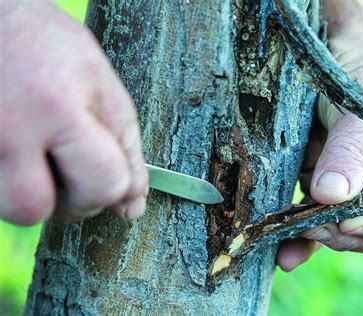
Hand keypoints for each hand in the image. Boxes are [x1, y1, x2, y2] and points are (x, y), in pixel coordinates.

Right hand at [0, 1, 147, 223]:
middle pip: (50, 209)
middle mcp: (10, 129)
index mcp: (58, 107)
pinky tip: (18, 151)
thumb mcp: (101, 83)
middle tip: (70, 165)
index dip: (114, 188)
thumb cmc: (46, 44)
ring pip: (15, 210)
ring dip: (36, 194)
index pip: (105, 184)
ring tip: (38, 157)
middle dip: (71, 198)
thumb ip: (125, 146)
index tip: (108, 172)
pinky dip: (13, 181)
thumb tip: (133, 206)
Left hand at [277, 0, 362, 270]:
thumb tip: (331, 198)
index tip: (348, 217)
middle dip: (344, 232)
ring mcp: (350, 187)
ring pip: (341, 231)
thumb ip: (351, 151)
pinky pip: (313, 221)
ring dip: (315, 237)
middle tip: (310, 221)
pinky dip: (298, 236)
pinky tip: (281, 251)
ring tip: (287, 232)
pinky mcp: (318, 185)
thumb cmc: (359, 71)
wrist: (323, 53)